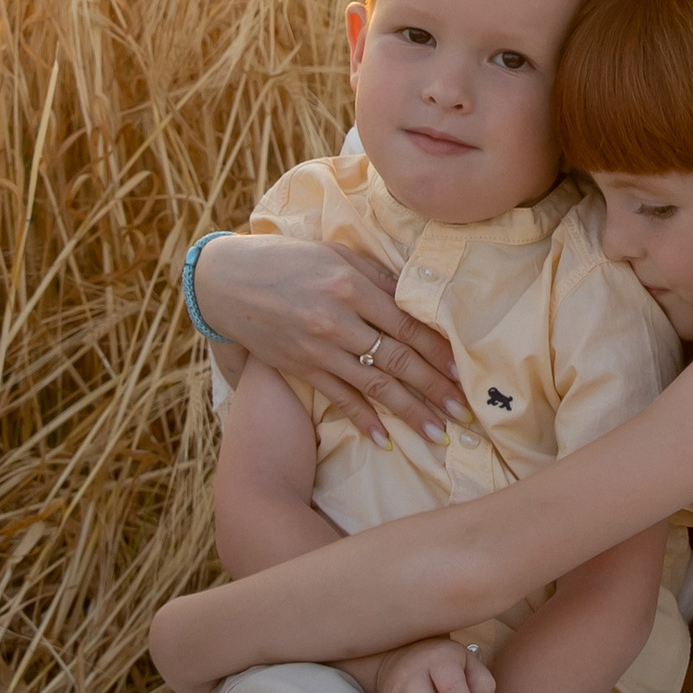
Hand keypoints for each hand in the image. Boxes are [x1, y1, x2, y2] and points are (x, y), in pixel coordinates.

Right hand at [192, 233, 464, 446]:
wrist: (227, 282)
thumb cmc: (289, 261)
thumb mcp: (336, 254)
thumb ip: (377, 277)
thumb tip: (417, 299)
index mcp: (351, 286)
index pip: (407, 324)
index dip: (438, 351)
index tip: (464, 371)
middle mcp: (337, 320)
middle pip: (397, 359)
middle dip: (435, 388)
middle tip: (464, 413)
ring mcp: (318, 348)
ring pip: (374, 385)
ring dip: (409, 412)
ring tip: (438, 434)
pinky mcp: (300, 368)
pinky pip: (339, 398)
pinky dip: (363, 420)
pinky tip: (385, 439)